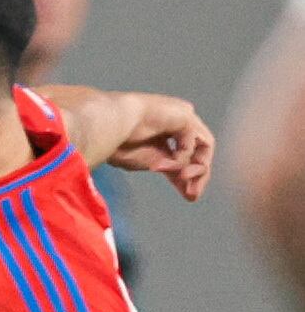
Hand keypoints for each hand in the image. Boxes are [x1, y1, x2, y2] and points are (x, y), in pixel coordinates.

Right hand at [95, 92, 215, 200]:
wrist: (108, 125)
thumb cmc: (117, 141)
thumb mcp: (147, 161)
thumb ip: (168, 167)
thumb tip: (185, 177)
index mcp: (163, 131)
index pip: (185, 154)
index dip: (187, 176)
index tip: (189, 196)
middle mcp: (177, 122)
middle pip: (200, 151)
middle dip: (199, 175)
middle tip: (192, 194)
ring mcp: (182, 117)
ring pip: (204, 146)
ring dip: (196, 168)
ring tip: (183, 180)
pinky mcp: (184, 116)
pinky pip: (194, 142)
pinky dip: (181, 158)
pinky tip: (162, 163)